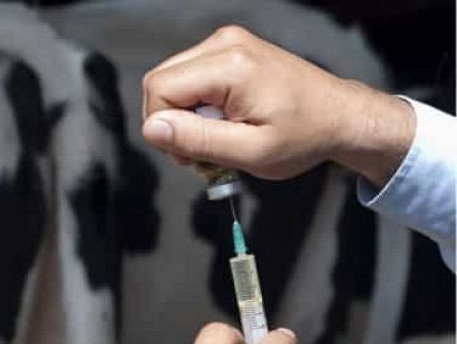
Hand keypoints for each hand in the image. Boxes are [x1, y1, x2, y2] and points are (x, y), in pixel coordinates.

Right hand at [141, 25, 414, 186]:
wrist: (339, 116)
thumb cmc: (303, 136)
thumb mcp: (250, 152)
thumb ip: (197, 139)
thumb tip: (151, 129)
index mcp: (231, 65)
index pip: (159, 89)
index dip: (163, 128)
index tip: (191, 154)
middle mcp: (224, 43)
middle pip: (160, 81)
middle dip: (171, 122)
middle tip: (201, 152)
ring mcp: (226, 42)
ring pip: (171, 80)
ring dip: (183, 117)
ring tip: (217, 138)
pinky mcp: (228, 49)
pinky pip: (189, 77)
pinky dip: (196, 106)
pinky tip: (221, 123)